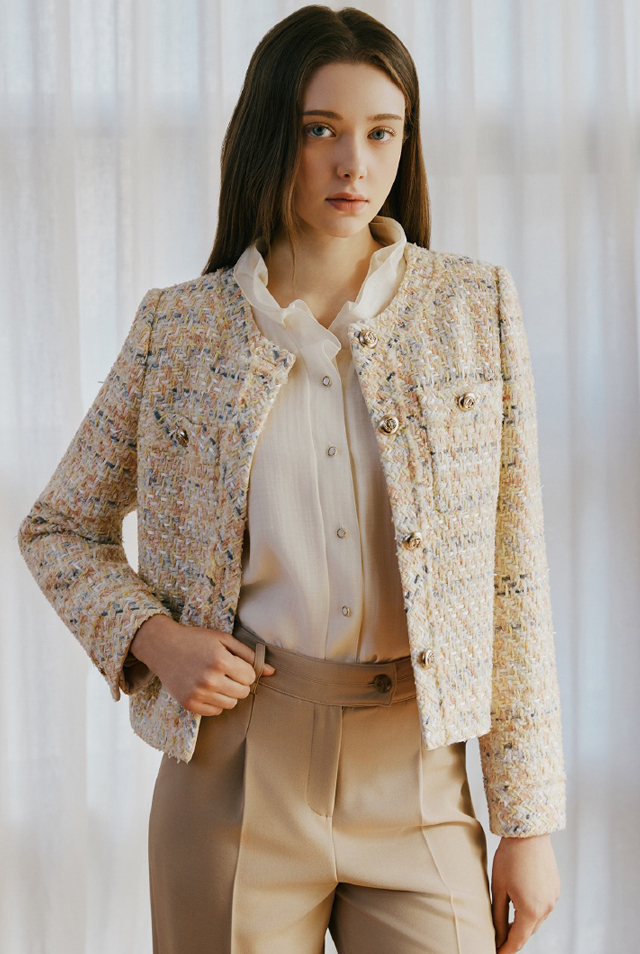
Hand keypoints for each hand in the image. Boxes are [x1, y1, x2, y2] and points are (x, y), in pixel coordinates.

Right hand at [130, 615, 275, 714]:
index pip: (250, 677)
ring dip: (228, 693)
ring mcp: (198, 693)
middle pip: (242, 693)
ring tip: (217, 679)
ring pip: (231, 704)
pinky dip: (215, 702)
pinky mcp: (189, 703)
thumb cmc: (196, 640)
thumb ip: (249, 655)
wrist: (163, 647)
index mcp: (220, 660)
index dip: (245, 671)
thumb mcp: (224, 640)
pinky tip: (206, 687)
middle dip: (239, 683)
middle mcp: (209, 679)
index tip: (235, 664)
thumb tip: (271, 672)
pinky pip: (215, 712)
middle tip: (227, 672)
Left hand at [491, 832, 560, 952]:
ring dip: (523, 923)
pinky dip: (532, 910)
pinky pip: (543, 907)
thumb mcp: (498, 888)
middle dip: (513, 938)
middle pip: (528, 932)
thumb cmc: (509, 858)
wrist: (529, 833)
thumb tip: (497, 935)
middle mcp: (546, 909)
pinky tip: (521, 903)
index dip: (505, 950)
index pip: (517, 941)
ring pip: (536, 920)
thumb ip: (497, 915)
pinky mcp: (555, 888)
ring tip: (507, 922)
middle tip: (498, 939)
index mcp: (530, 911)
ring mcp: (553, 898)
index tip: (495, 953)